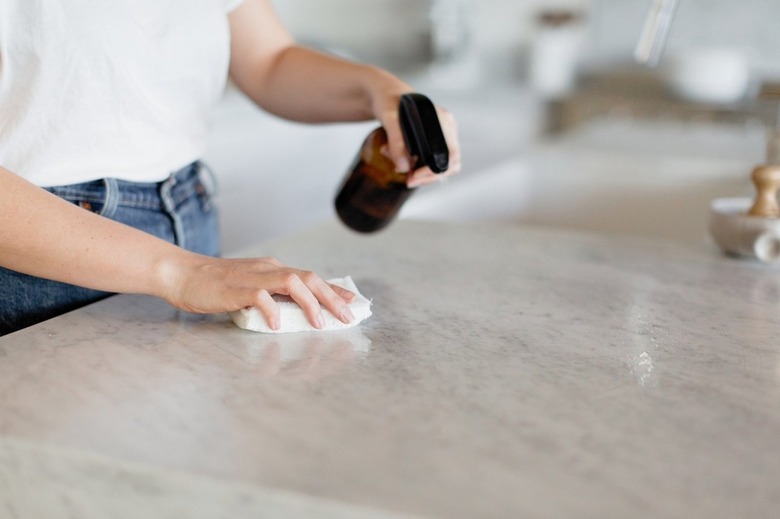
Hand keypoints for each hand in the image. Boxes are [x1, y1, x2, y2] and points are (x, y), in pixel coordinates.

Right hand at [163, 255, 355, 330]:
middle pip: (310, 278)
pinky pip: (261, 297)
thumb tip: (294, 313)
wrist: (181, 274)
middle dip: (332, 298)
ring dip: (310, 303)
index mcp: (274, 269)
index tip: (353, 302)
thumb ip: (272, 296)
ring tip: (319, 324)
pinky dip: (273, 310)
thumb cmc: (214, 285)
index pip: (311, 277)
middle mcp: (269, 268)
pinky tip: (277, 325)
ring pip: (293, 282)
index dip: (335, 289)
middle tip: (347, 317)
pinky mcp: (236, 288)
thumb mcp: (250, 289)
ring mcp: (253, 276)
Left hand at [370, 83, 461, 187]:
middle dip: (427, 176)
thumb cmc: (389, 101)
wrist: (385, 94)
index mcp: (443, 121)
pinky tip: (402, 161)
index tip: (414, 176)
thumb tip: (404, 168)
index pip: (451, 155)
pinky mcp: (434, 141)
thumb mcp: (389, 118)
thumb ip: (396, 141)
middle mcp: (447, 128)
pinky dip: (418, 167)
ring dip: (422, 173)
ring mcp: (443, 135)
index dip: (435, 171)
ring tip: (399, 166)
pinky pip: (432, 161)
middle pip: (448, 164)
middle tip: (407, 180)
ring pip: (440, 165)